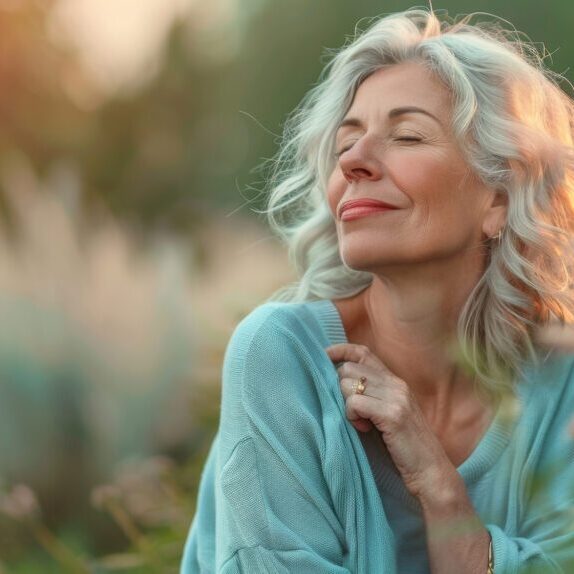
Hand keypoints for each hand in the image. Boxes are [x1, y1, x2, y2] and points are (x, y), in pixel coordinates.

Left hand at [325, 343, 456, 499]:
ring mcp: (396, 397)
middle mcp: (396, 384)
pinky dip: (352, 416)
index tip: (325, 356)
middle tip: (353, 412)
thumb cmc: (404, 446)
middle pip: (350, 368)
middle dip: (341, 389)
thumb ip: (372, 395)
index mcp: (395, 381)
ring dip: (346, 405)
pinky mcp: (392, 414)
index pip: (363, 352)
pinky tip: (363, 429)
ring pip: (349, 384)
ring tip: (360, 422)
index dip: (341, 350)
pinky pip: (355, 403)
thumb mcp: (388, 413)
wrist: (431, 471)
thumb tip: (339, 383)